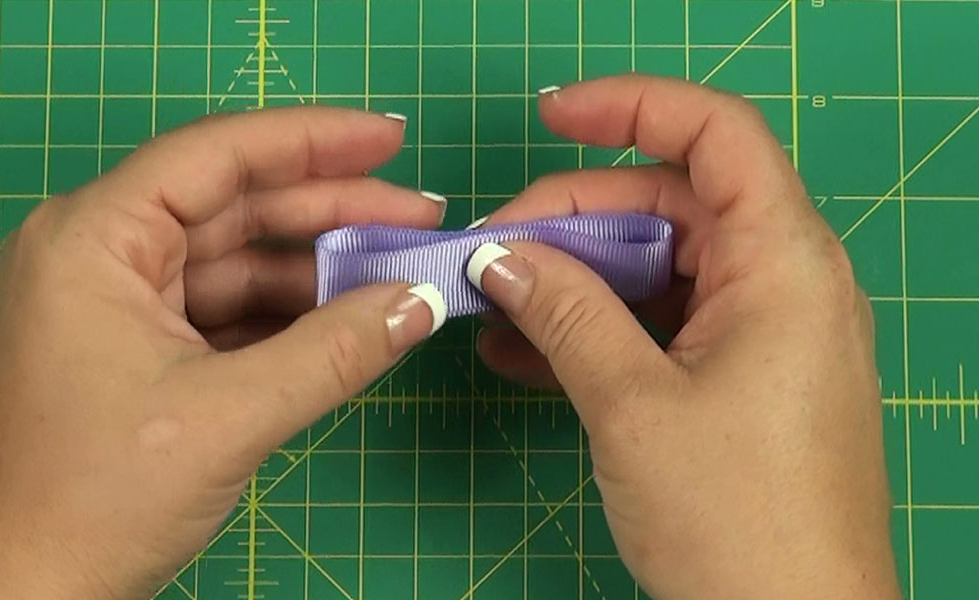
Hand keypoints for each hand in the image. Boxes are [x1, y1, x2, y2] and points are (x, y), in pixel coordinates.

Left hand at [0, 108, 445, 598]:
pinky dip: (294, 314)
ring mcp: (124, 302)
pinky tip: (353, 316)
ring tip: (401, 274)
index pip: (218, 156)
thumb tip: (421, 302)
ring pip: (241, 260)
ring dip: (321, 268)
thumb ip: (334, 351)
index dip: (314, 139)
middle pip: (237, 205)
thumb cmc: (93, 501)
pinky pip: (233, 309)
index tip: (391, 138)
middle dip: (334, 210)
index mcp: (96, 239)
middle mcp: (105, 254)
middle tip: (421, 217)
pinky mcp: (145, 347)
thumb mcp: (228, 416)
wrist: (24, 597)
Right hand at [469, 76, 900, 599]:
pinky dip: (598, 329)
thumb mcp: (633, 404)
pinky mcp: (738, 377)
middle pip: (671, 203)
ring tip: (493, 305)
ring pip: (658, 267)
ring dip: (575, 280)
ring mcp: (761, 332)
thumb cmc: (738, 519)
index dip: (631, 108)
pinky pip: (661, 325)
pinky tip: (524, 353)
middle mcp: (782, 281)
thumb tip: (498, 256)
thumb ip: (564, 312)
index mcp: (783, 262)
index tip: (552, 119)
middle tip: (492, 250)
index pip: (715, 134)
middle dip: (575, 216)